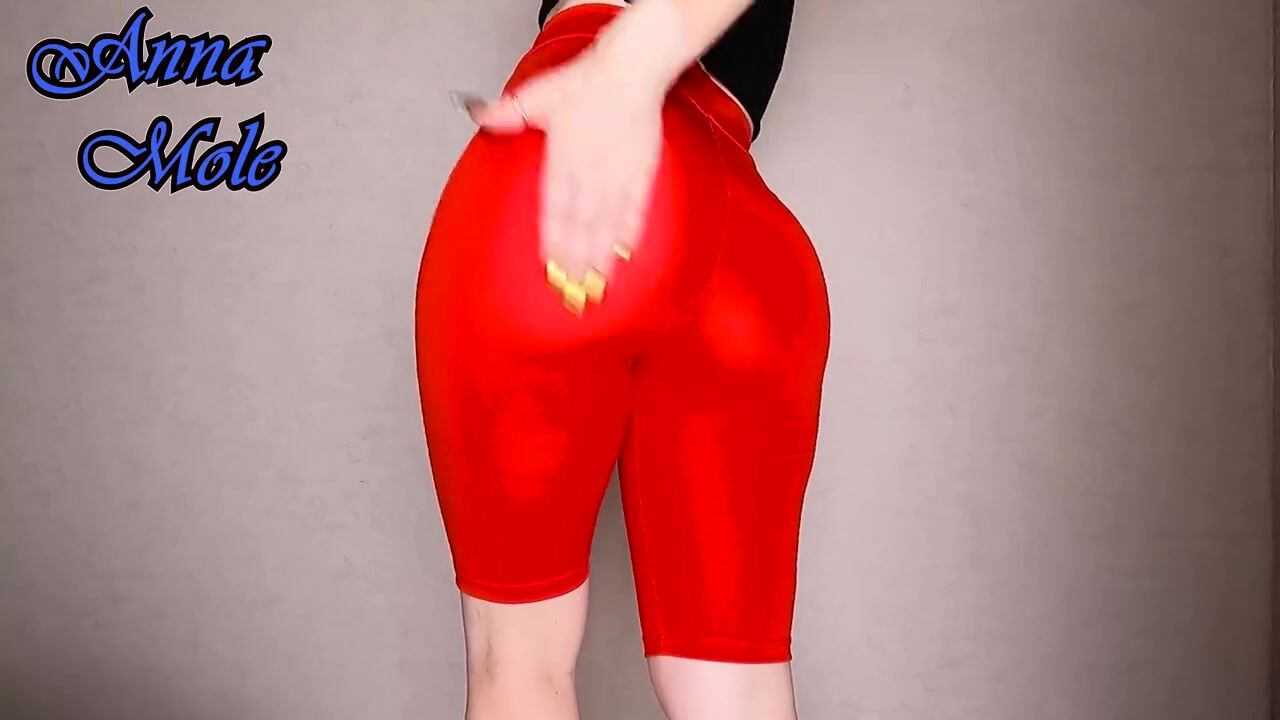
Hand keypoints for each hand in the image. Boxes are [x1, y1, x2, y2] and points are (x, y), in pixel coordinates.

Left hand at [460, 48, 665, 312]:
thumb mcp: (536, 96)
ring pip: (607, 226)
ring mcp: (616, 177)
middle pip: (581, 227)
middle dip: (577, 261)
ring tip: (597, 282)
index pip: (555, 212)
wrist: (627, 73)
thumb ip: (507, 113)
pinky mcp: (640, 174)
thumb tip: (480, 116)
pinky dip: (629, 233)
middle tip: (572, 289)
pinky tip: (625, 252)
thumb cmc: (585, 81)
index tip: (550, 266)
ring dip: (601, 256)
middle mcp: (589, 175)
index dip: (554, 242)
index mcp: (561, 161)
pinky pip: (635, 210)